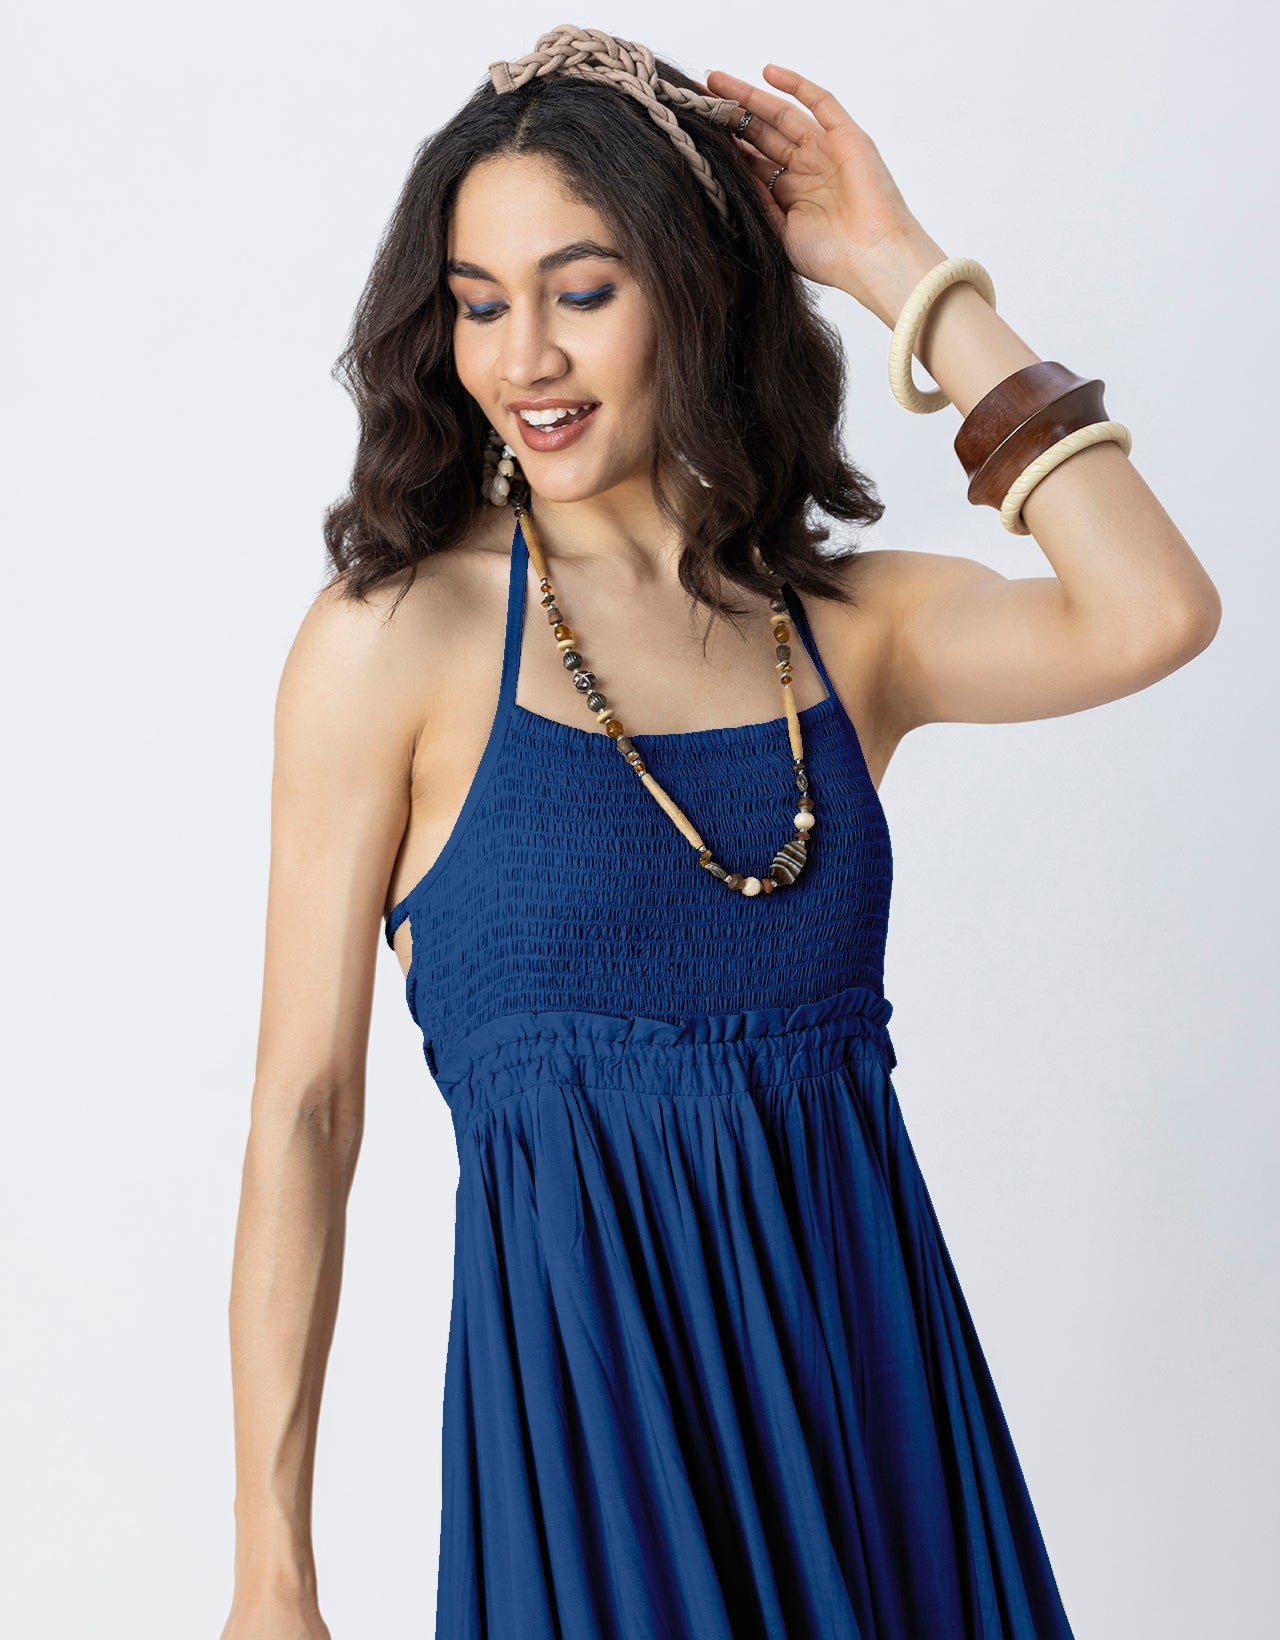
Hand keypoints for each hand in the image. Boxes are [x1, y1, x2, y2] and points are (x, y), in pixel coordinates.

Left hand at [704, 64, 937, 316]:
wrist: (872, 257)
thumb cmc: (830, 257)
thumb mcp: (777, 232)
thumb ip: (754, 202)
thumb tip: (726, 174)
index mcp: (789, 195)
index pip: (751, 161)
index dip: (725, 146)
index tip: (694, 132)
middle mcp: (806, 169)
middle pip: (761, 134)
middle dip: (730, 115)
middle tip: (697, 96)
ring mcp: (825, 151)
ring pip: (782, 114)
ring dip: (750, 97)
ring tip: (716, 81)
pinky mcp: (847, 137)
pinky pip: (820, 102)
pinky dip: (796, 85)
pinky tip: (766, 73)